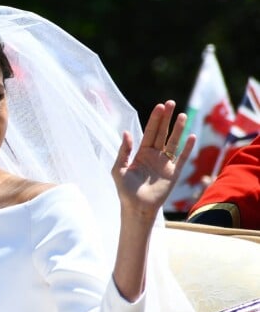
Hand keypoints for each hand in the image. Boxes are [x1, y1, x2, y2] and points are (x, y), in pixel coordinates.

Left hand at [112, 100, 195, 215]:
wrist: (136, 208)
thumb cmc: (125, 190)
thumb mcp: (119, 169)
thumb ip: (123, 151)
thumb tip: (126, 132)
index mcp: (141, 153)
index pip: (149, 132)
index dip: (154, 119)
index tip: (159, 106)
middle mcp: (154, 155)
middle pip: (162, 133)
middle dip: (166, 118)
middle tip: (171, 103)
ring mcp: (165, 164)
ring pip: (173, 142)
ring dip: (178, 129)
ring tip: (182, 115)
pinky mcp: (173, 174)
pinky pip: (182, 158)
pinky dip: (187, 148)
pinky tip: (191, 136)